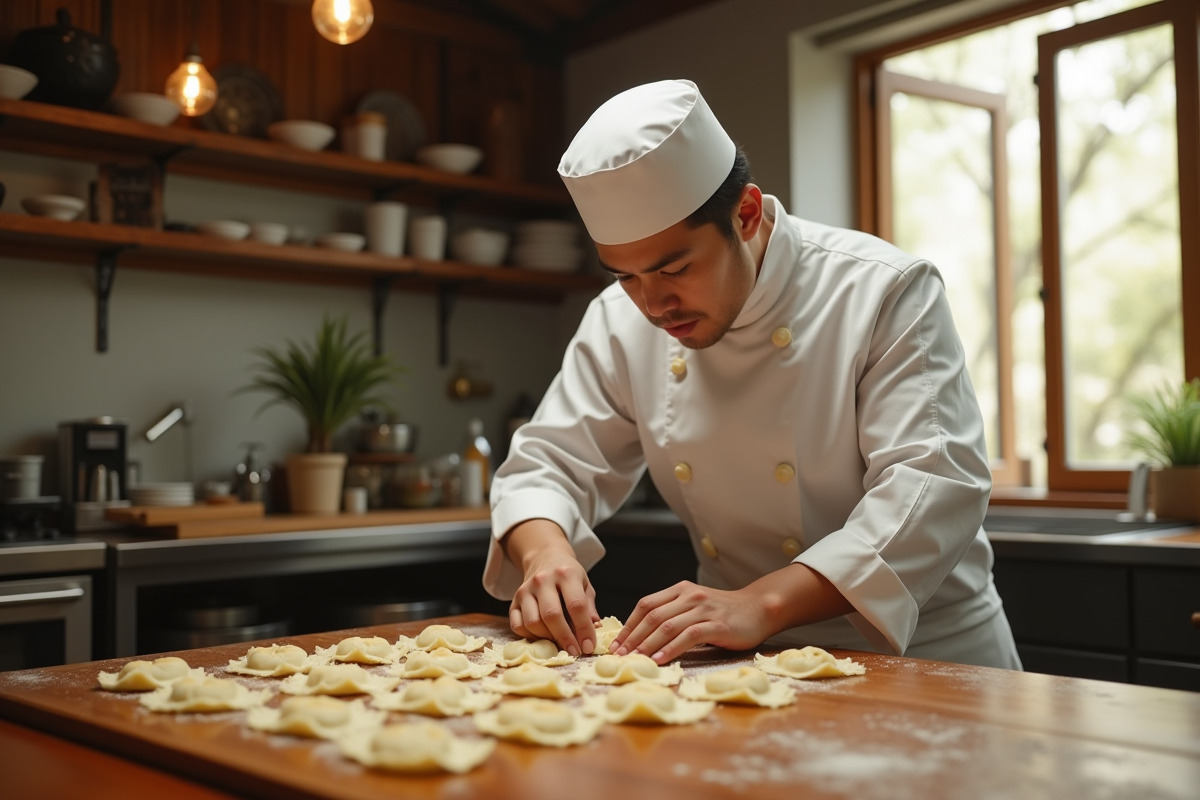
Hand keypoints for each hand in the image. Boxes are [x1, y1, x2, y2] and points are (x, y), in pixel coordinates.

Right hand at [503, 520, 599, 655]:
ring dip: (547, 639)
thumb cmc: (568, 575)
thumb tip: (595, 630)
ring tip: (559, 643)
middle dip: (565, 638)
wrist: (544, 558)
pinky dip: (530, 636)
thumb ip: (589, 608)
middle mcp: (543, 580)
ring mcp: (525, 590)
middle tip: (575, 652)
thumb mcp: (584, 585)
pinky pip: (518, 625)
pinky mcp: (514, 601)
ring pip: (533, 622)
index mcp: (566, 574)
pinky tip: (543, 637)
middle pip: (552, 615)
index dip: (584, 629)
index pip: (576, 605)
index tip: (588, 646)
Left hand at [611, 564, 852, 664]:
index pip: (645, 605)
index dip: (629, 625)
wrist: (759, 609)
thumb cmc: (724, 612)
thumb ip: (673, 614)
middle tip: (619, 656)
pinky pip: (688, 636)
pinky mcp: (716, 624)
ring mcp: (703, 609)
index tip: (616, 644)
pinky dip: (671, 648)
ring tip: (634, 660)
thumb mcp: (694, 606)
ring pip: (667, 626)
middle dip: (633, 637)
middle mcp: (689, 596)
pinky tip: (660, 659)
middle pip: (652, 616)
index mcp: (680, 590)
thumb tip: (643, 637)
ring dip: (647, 644)